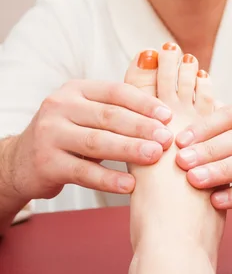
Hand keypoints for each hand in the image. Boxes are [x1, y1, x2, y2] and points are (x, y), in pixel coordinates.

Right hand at [4, 79, 172, 201]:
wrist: (21, 162)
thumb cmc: (67, 136)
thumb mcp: (86, 114)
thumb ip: (116, 110)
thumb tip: (165, 114)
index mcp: (75, 89)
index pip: (116, 91)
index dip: (144, 103)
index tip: (168, 116)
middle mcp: (60, 106)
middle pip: (109, 116)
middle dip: (142, 127)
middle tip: (167, 138)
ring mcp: (50, 134)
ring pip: (97, 141)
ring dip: (130, 149)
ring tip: (155, 156)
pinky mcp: (46, 163)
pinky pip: (84, 172)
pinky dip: (109, 179)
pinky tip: (130, 185)